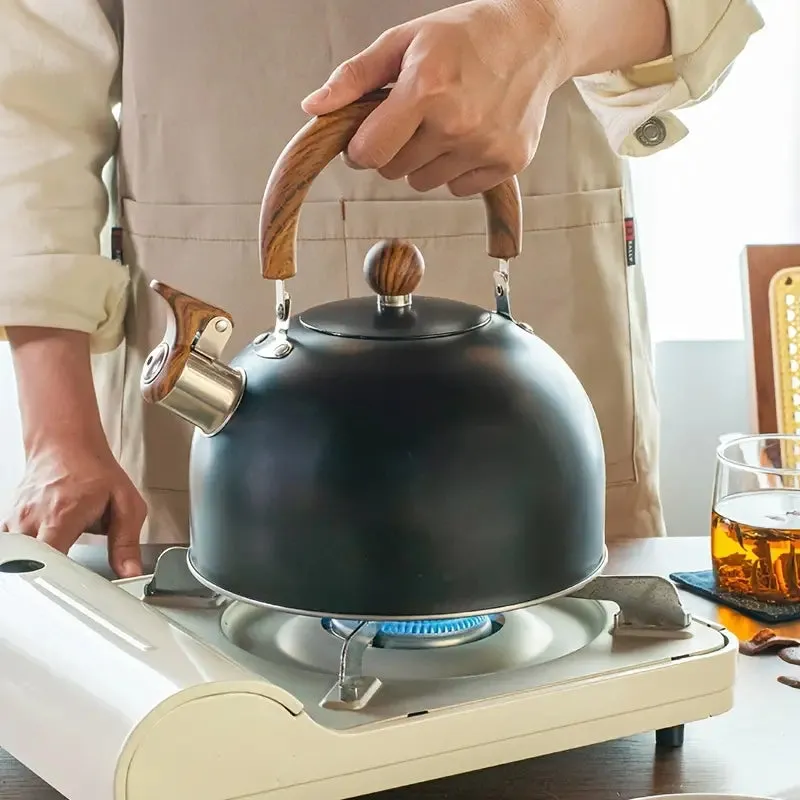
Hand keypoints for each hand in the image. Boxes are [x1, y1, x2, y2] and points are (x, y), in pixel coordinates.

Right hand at [4, 327, 144, 577]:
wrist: (66, 443)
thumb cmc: (94, 470)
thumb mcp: (125, 502)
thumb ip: (127, 541)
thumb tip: (131, 571)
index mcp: (62, 516)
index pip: (47, 561)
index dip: (56, 584)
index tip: (70, 595)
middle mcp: (32, 519)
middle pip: (26, 566)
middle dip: (42, 583)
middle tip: (60, 596)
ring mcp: (16, 521)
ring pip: (16, 559)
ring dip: (33, 570)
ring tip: (51, 579)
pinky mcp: (9, 523)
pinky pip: (12, 550)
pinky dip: (24, 559)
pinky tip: (38, 563)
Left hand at [302, 0, 567, 195]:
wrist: (536, 37)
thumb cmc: (467, 35)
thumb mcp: (404, 41)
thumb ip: (355, 77)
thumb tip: (314, 107)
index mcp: (425, 89)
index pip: (369, 154)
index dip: (360, 149)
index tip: (368, 136)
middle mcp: (457, 122)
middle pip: (394, 172)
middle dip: (394, 149)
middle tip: (415, 117)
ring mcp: (485, 146)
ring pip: (424, 183)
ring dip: (425, 160)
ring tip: (447, 121)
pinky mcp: (508, 162)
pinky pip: (458, 187)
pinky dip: (457, 168)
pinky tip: (471, 134)